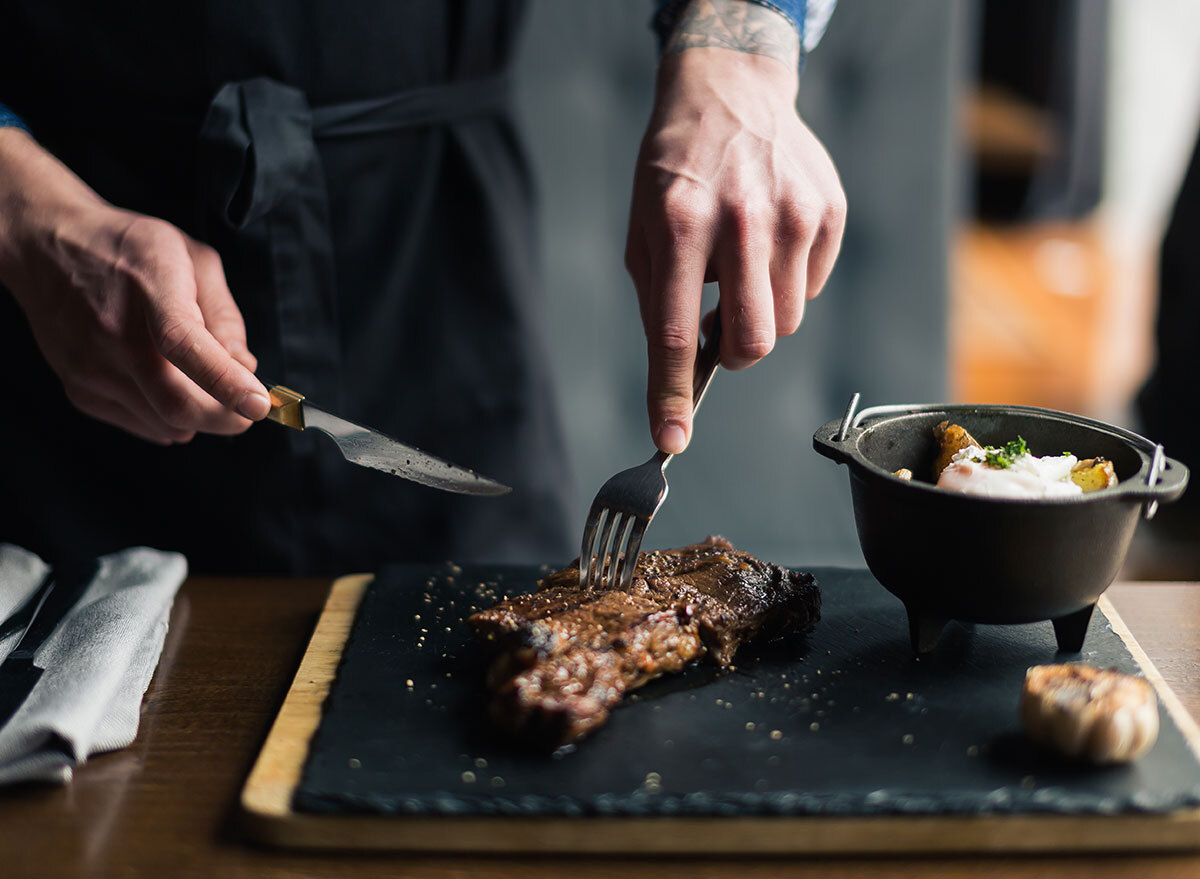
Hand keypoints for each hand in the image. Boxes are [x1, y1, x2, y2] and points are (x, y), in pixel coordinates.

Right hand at [0, 128, 269, 444]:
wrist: (47, 248)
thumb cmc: (131, 250)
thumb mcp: (194, 259)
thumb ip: (225, 316)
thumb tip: (246, 370)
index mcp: (150, 287)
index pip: (185, 344)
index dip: (226, 381)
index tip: (260, 405)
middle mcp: (113, 332)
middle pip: (177, 403)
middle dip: (227, 419)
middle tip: (247, 411)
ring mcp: (90, 366)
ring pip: (165, 422)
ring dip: (200, 417)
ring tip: (203, 384)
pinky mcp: (78, 389)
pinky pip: (143, 424)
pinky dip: (170, 418)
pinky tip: (171, 386)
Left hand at [625, 0, 845, 453]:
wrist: (729, 92)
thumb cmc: (675, 171)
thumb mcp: (644, 230)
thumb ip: (660, 301)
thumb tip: (680, 375)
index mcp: (680, 224)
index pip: (675, 333)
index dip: (672, 395)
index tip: (670, 440)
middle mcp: (741, 219)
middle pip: (752, 342)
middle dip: (732, 353)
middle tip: (718, 329)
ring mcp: (793, 214)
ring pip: (785, 322)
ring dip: (759, 313)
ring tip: (740, 265)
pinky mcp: (827, 212)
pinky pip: (810, 288)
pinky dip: (785, 281)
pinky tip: (767, 241)